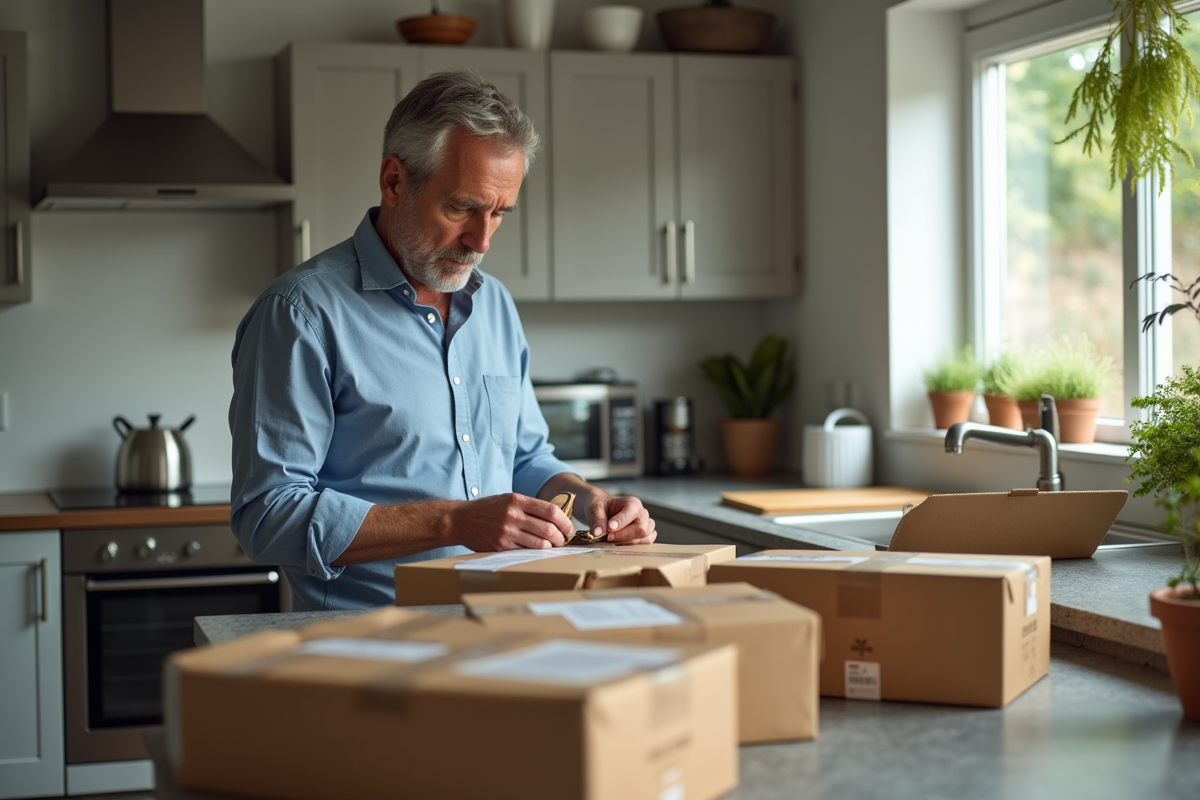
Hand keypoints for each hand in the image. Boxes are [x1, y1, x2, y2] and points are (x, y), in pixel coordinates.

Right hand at [449, 493, 573, 551]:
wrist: (461, 520)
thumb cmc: (488, 509)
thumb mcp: (509, 499)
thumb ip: (530, 506)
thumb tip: (556, 516)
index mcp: (517, 500)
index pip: (551, 511)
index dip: (565, 522)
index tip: (569, 528)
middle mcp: (513, 515)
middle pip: (548, 529)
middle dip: (561, 537)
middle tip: (564, 540)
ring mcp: (506, 532)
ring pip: (540, 543)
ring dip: (551, 547)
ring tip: (553, 546)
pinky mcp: (501, 546)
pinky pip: (526, 552)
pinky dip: (536, 552)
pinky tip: (538, 551)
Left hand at [577, 490, 655, 544]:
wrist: (601, 510)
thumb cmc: (601, 506)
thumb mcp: (594, 508)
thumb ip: (597, 519)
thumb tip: (598, 532)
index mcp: (632, 503)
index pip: (632, 512)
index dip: (621, 522)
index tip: (609, 528)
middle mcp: (641, 513)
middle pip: (641, 528)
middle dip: (623, 535)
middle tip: (608, 537)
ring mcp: (645, 524)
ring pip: (646, 536)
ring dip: (629, 542)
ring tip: (613, 541)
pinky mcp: (644, 535)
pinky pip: (647, 542)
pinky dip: (634, 546)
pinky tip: (620, 544)